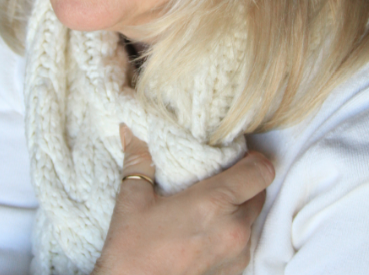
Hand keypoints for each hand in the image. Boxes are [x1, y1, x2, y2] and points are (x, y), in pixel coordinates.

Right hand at [93, 125, 273, 274]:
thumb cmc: (132, 251)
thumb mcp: (132, 199)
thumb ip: (139, 159)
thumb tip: (130, 131)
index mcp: (215, 204)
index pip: (261, 171)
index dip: (252, 156)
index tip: (234, 152)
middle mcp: (235, 230)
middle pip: (260, 191)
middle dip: (245, 179)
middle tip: (217, 173)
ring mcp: (238, 255)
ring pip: (253, 216)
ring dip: (239, 205)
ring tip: (208, 201)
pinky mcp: (234, 273)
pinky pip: (245, 240)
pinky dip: (232, 228)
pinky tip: (204, 227)